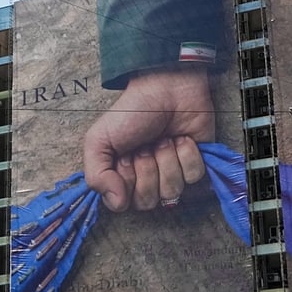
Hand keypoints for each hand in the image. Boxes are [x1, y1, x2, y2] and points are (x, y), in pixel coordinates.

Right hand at [82, 66, 215, 211]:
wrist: (166, 88)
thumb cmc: (132, 113)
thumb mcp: (99, 140)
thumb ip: (95, 176)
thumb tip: (116, 204)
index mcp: (121, 178)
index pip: (123, 204)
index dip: (126, 181)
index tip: (125, 157)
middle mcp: (147, 181)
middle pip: (149, 201)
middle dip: (147, 170)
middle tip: (146, 146)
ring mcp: (172, 174)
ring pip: (173, 191)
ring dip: (167, 160)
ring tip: (164, 139)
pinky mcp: (195, 165)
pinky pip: (194, 177)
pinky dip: (187, 154)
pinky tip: (181, 139)